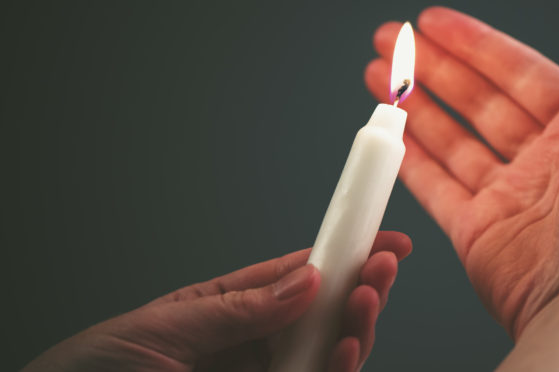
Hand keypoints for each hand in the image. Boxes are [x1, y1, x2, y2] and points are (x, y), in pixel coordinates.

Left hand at [23, 231, 411, 371]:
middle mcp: (257, 343)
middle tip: (381, 266)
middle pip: (325, 313)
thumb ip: (238, 309)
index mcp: (233, 307)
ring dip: (356, 327)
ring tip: (366, 299)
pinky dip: (335, 368)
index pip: (299, 275)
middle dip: (360, 287)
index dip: (343, 253)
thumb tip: (303, 282)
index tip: (379, 236)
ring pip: (328, 352)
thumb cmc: (100, 366)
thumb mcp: (165, 326)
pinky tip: (344, 347)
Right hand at [366, 6, 558, 341]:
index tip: (433, 23)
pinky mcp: (476, 228)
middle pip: (477, 102)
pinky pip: (435, 185)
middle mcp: (544, 160)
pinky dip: (410, 160)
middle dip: (433, 68)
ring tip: (381, 77)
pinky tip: (389, 132)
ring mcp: (507, 195)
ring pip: (451, 139)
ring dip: (415, 107)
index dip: (474, 45)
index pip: (518, 73)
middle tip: (393, 42)